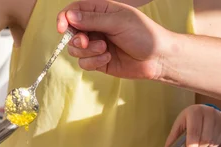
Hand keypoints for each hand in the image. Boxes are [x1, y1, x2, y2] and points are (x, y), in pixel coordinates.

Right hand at [56, 0, 171, 79]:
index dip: (64, 18)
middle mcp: (96, 27)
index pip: (74, 11)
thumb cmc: (144, 34)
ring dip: (87, 51)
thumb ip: (93, 20)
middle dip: (76, 39)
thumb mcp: (118, 22)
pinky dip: (93, 61)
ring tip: (104, 50)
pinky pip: (84, 63)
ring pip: (75, 50)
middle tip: (87, 42)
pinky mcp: (99, 61)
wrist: (158, 58)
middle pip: (71, 32)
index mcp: (101, 12)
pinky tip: (108, 58)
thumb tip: (69, 16)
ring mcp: (97, 45)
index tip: (62, 28)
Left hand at [162, 105, 220, 146]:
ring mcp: (219, 118)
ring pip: (212, 142)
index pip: (193, 134)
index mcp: (194, 112)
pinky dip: (211, 145)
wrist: (205, 111)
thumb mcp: (179, 126)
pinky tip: (207, 139)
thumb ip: (172, 140)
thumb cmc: (189, 119)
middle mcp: (208, 112)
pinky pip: (218, 141)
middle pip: (204, 139)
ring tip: (199, 143)